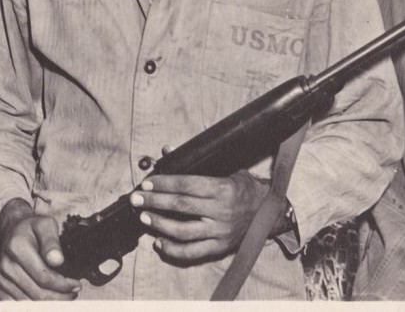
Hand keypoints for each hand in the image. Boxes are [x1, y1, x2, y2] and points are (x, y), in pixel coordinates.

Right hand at [0, 198, 80, 299]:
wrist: (11, 231)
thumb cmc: (32, 228)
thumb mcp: (46, 225)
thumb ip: (52, 241)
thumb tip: (57, 260)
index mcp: (17, 247)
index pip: (43, 277)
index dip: (63, 285)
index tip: (76, 285)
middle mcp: (6, 265)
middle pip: (38, 294)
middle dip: (60, 297)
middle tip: (73, 292)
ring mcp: (1, 279)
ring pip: (30, 303)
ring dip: (50, 303)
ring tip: (64, 295)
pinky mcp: (0, 289)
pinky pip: (19, 305)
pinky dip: (37, 305)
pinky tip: (49, 298)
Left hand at [129, 172, 269, 262]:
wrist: (269, 211)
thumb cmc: (244, 187)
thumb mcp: (225, 169)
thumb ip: (195, 163)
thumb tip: (166, 151)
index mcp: (222, 188)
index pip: (186, 185)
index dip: (164, 184)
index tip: (146, 183)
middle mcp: (220, 211)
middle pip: (181, 206)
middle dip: (154, 202)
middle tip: (136, 199)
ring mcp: (220, 231)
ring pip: (184, 231)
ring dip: (160, 224)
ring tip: (144, 217)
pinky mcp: (220, 247)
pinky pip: (193, 252)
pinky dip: (173, 249)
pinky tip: (159, 242)